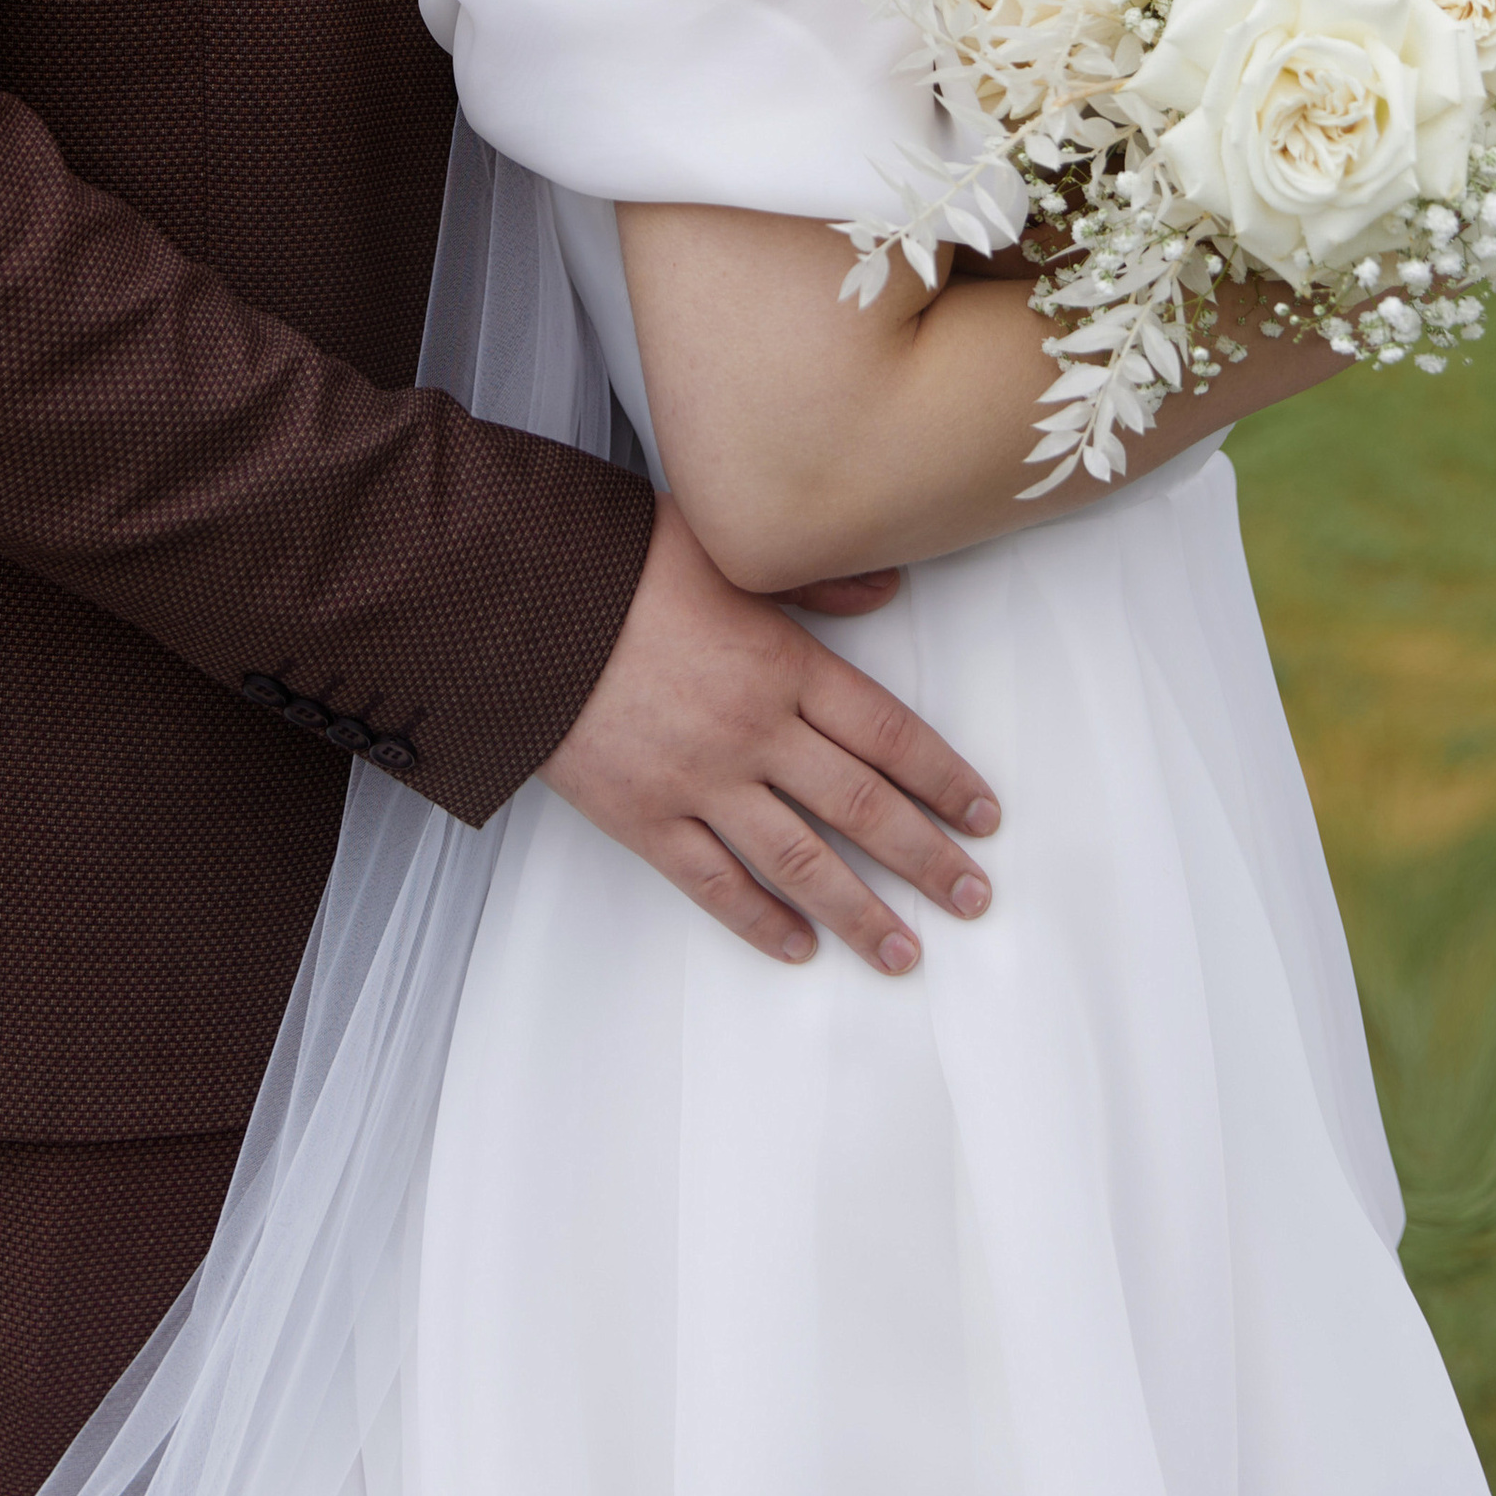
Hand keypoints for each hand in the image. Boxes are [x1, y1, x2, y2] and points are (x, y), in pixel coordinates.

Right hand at [540, 496, 998, 974]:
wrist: (511, 601)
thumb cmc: (615, 562)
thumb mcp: (725, 544)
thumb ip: (813, 577)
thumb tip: (889, 587)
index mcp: (782, 662)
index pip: (889, 733)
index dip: (944, 780)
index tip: (984, 816)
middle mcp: (754, 731)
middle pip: (863, 808)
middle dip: (928, 859)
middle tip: (974, 897)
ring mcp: (699, 782)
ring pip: (802, 862)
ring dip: (863, 913)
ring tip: (906, 951)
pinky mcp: (643, 817)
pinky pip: (715, 884)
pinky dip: (761, 922)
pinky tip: (798, 948)